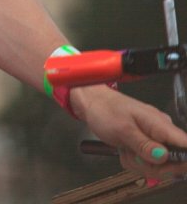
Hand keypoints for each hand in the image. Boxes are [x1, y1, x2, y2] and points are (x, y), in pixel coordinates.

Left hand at [71, 84, 186, 184]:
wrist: (92, 103)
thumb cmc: (106, 111)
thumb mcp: (122, 129)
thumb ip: (144, 144)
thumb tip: (165, 157)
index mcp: (161, 124)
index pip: (185, 145)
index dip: (182, 161)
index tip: (163, 166)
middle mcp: (162, 132)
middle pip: (173, 163)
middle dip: (152, 166)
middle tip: (132, 156)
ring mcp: (154, 139)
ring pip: (159, 166)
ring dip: (140, 164)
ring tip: (125, 150)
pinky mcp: (146, 145)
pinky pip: (148, 163)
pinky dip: (135, 161)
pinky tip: (124, 151)